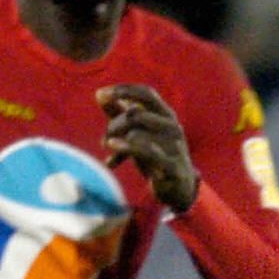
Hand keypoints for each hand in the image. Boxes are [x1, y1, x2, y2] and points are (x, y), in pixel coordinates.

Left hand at [98, 84, 198, 212]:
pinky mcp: (171, 166)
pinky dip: (125, 151)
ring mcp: (174, 146)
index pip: (146, 94)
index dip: (124, 90)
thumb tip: (100, 94)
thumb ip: (119, 113)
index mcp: (166, 115)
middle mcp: (172, 126)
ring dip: (116, 141)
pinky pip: (146, 152)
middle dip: (114, 125)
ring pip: (136, 133)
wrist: (178, 187)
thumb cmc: (155, 154)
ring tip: (109, 148)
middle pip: (135, 114)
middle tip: (104, 140)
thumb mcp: (137, 132)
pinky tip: (110, 160)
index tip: (100, 94)